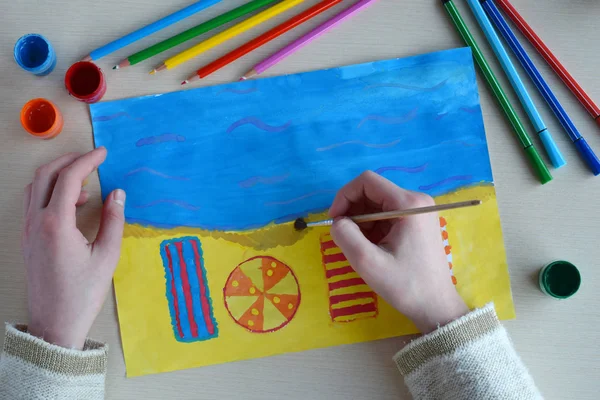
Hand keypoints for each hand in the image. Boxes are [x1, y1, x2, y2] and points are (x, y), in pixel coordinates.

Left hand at [22, 148, 124, 348]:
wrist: (55, 323)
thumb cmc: (83, 293)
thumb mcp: (107, 256)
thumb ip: (113, 220)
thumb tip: (117, 193)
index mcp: (56, 223)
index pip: (69, 178)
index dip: (87, 161)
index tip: (104, 153)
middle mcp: (36, 222)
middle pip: (45, 175)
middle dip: (69, 161)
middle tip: (92, 159)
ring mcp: (27, 230)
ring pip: (35, 187)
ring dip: (58, 176)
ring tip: (85, 184)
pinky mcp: (27, 239)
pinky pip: (33, 203)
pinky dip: (50, 192)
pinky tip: (71, 205)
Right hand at [329, 171, 467, 332]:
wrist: (435, 307)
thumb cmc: (405, 285)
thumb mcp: (367, 262)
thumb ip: (345, 235)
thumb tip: (337, 222)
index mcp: (408, 203)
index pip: (367, 181)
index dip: (344, 196)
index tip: (334, 221)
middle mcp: (416, 200)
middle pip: (372, 191)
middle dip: (353, 211)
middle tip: (345, 237)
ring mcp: (418, 211)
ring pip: (377, 204)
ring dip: (361, 221)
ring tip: (360, 246)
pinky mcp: (417, 223)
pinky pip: (386, 215)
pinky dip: (373, 228)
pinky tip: (372, 248)